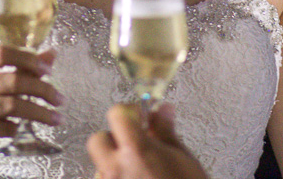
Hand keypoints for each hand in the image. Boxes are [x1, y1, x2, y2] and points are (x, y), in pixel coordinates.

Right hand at [0, 46, 61, 173]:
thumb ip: (18, 69)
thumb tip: (51, 55)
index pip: (0, 53)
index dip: (28, 59)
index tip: (48, 70)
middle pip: (11, 81)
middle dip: (42, 90)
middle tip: (59, 99)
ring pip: (10, 105)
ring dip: (38, 113)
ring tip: (55, 118)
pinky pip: (2, 127)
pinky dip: (15, 128)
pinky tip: (17, 129)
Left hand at [87, 103, 208, 178]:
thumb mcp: (184, 159)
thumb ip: (165, 131)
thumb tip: (162, 110)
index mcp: (136, 151)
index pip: (117, 114)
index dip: (129, 112)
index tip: (141, 118)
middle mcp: (115, 170)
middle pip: (98, 140)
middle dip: (114, 140)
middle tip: (135, 146)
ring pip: (101, 167)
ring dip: (116, 166)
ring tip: (141, 175)